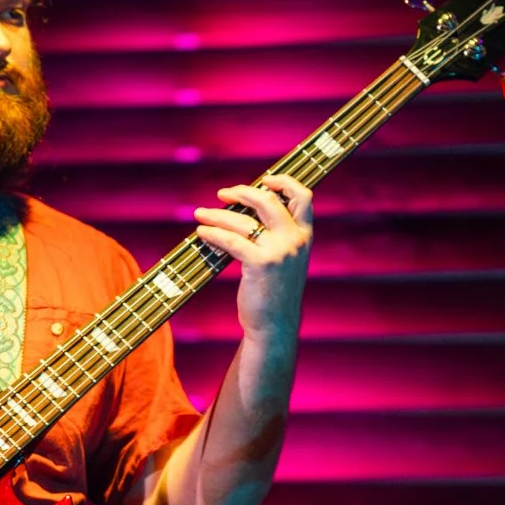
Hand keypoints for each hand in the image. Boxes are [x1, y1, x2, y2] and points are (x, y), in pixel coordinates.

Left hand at [193, 175, 313, 340]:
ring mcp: (279, 251)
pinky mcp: (260, 264)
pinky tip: (202, 233)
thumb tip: (246, 211)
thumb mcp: (286, 260)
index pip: (303, 197)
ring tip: (200, 215)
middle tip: (222, 194)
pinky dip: (213, 234)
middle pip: (267, 201)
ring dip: (217, 214)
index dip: (284, 182)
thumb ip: (277, 236)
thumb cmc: (275, 291)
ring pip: (243, 221)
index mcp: (304, 236)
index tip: (265, 179)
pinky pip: (231, 240)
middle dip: (241, 193)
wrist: (276, 325)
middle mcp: (295, 240)